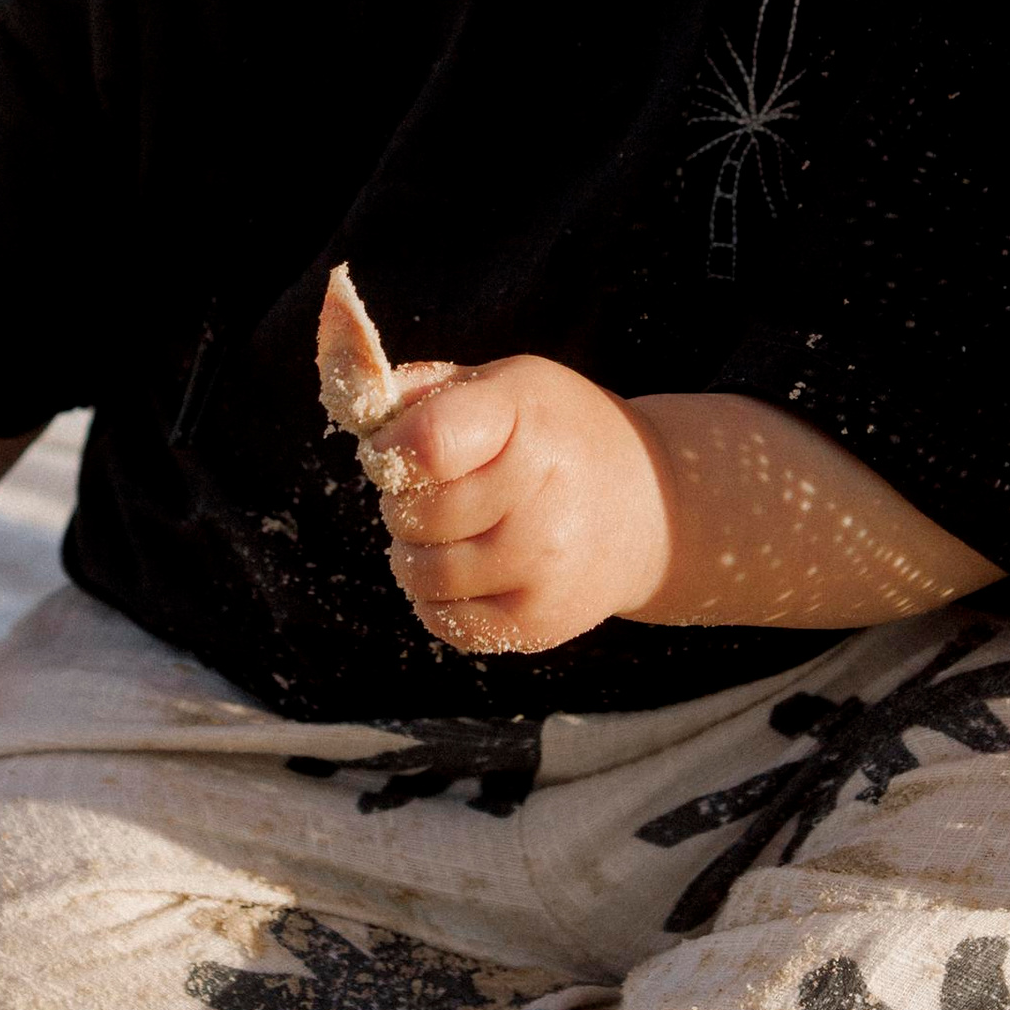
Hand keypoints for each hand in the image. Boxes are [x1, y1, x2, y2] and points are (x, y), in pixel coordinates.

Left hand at [357, 357, 674, 656]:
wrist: (653, 510)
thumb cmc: (560, 436)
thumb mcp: (509, 386)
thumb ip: (428, 391)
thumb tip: (357, 393)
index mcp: (528, 420)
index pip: (426, 444)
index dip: (390, 450)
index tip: (394, 451)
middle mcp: (542, 497)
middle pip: (411, 513)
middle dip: (406, 502)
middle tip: (442, 490)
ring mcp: (543, 567)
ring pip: (419, 572)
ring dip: (415, 552)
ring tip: (454, 530)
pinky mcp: (539, 623)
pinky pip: (444, 621)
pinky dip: (438, 598)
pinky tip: (470, 569)